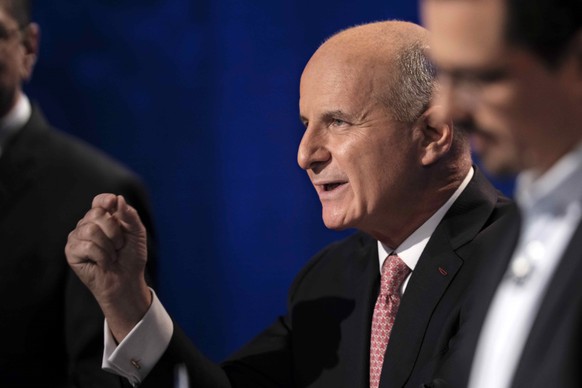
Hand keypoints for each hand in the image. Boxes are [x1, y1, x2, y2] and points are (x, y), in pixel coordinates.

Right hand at [65, 193, 151, 341]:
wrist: (127, 280)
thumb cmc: (131, 257)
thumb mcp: (137, 233)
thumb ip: (129, 215)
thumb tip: (118, 199)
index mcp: (103, 217)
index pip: (99, 201)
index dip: (105, 200)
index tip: (112, 202)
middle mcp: (88, 224)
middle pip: (97, 213)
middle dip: (114, 231)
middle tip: (119, 245)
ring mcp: (77, 237)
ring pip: (90, 229)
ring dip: (108, 246)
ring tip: (112, 255)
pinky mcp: (71, 252)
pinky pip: (87, 246)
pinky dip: (101, 256)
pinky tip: (104, 263)